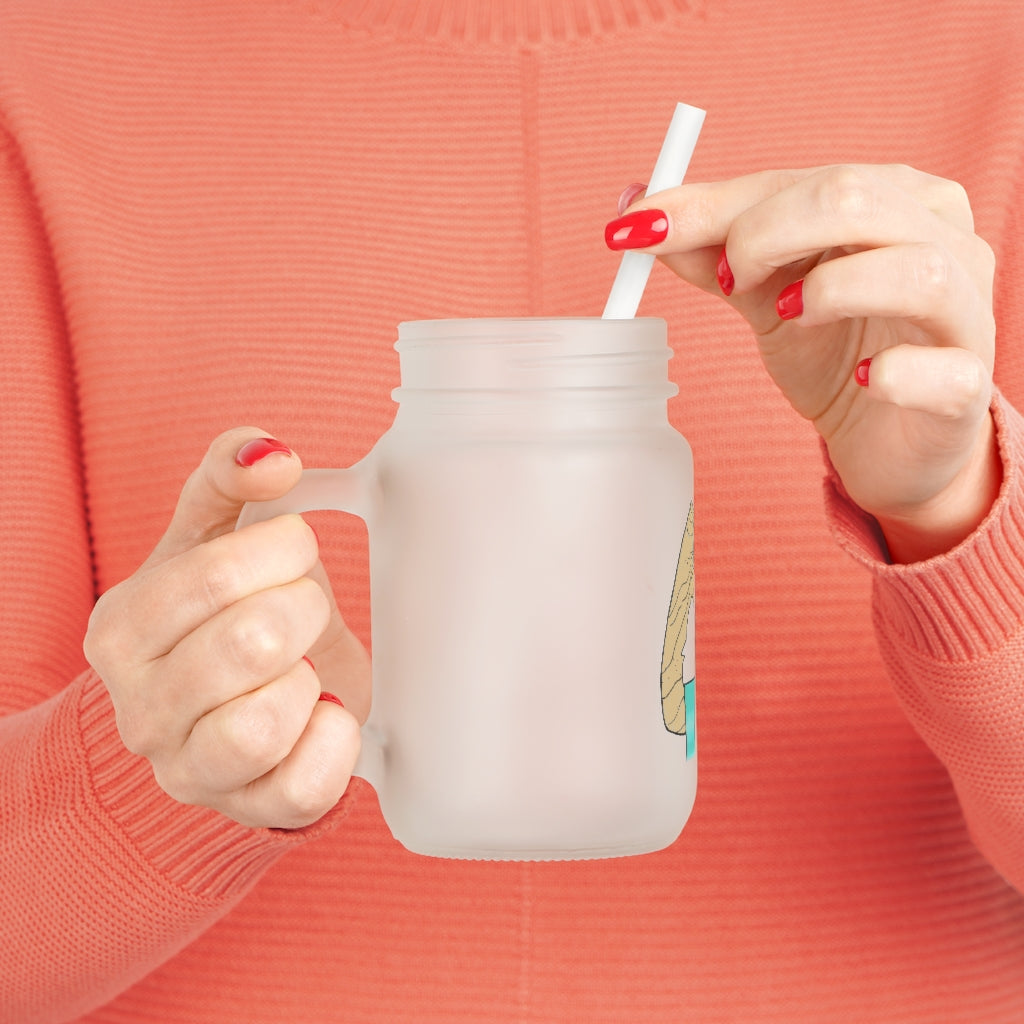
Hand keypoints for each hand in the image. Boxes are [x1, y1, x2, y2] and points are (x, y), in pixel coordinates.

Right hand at [84, 428, 369, 828]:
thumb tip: (271, 454)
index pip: (214, 576)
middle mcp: (139, 709)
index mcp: (122, 629)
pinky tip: (324, 711)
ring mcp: (189, 770)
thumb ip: (229, 476)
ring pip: (264, 724)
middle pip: (251, 643)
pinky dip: (335, 740)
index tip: (295, 549)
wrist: (230, 704)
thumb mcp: (213, 535)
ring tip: (304, 666)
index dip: (282, 550)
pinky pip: (304, 787)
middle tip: (304, 609)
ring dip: (309, 679)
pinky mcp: (249, 809)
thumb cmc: (223, 613)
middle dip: (304, 609)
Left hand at [607, 165, 999, 561]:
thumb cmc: (834, 351)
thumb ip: (712, 252)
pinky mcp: (967, 385)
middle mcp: (942, 239)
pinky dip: (896, 373)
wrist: (887, 438)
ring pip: (916, 270)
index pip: (800, 180)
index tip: (640, 229)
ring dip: (830, 290)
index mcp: (893, 199)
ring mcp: (965, 312)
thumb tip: (638, 212)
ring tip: (786, 317)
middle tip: (727, 281)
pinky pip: (944, 370)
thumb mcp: (764, 295)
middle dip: (766, 233)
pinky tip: (863, 380)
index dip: (715, 205)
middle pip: (856, 199)